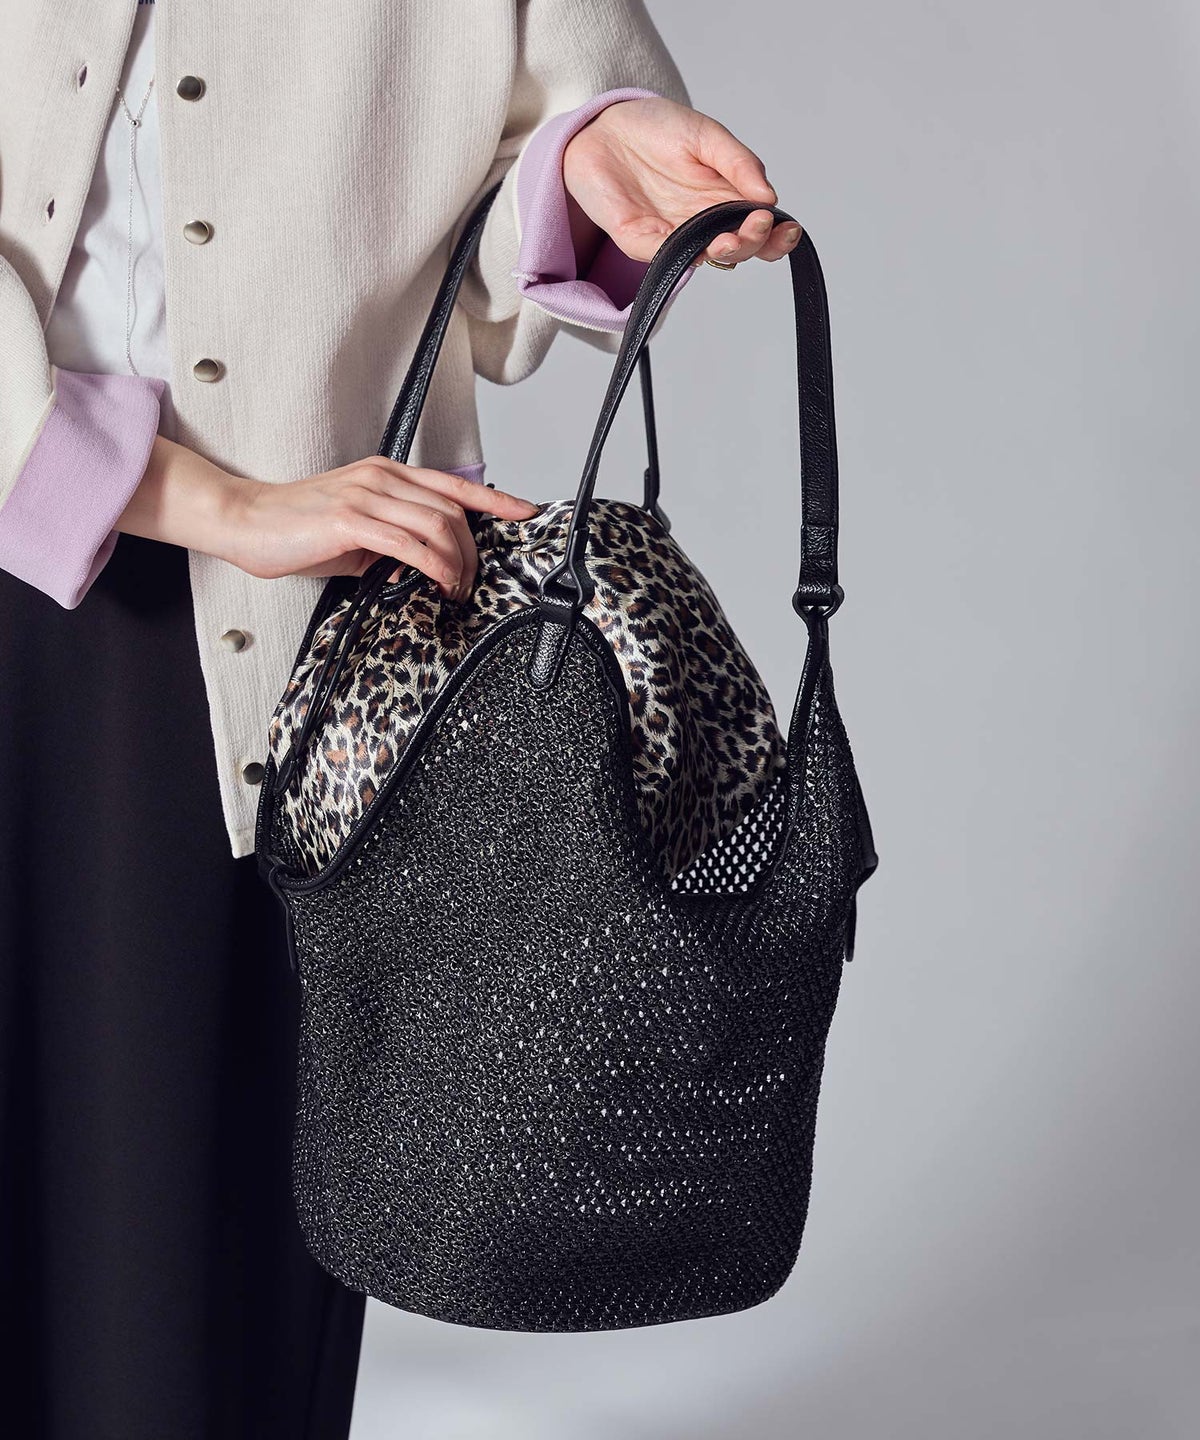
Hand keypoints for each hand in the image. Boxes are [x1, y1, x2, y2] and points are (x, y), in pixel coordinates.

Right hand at [228, 457, 539, 597]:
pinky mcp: (350, 520)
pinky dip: (432, 565)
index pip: (453, 485)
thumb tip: (426, 564)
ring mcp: (367, 496)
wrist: (248, 521)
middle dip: (475, 550)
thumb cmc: (298, 529)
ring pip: (438, 524)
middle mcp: (382, 478)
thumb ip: (394, 537)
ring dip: (457, 562)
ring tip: (456, 589)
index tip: (525, 511)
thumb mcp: (358, 528)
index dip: (495, 498)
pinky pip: (408, 542)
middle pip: (453, 510)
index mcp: (387, 475)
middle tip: (472, 583)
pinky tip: (439, 582)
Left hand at [562, 96, 799, 267]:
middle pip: (740, 247)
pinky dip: (685, 254)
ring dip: (725, 252)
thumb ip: (739, 163)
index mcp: (726, 196)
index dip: (778, 234)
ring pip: (708, 257)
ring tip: (730, 238)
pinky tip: (700, 245)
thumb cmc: (654, 128)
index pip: (760, 226)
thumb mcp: (706, 135)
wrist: (602, 127)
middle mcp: (704, 221)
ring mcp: (674, 234)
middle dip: (754, 243)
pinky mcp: (642, 241)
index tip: (786, 227)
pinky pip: (666, 255)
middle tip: (756, 225)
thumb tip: (769, 196)